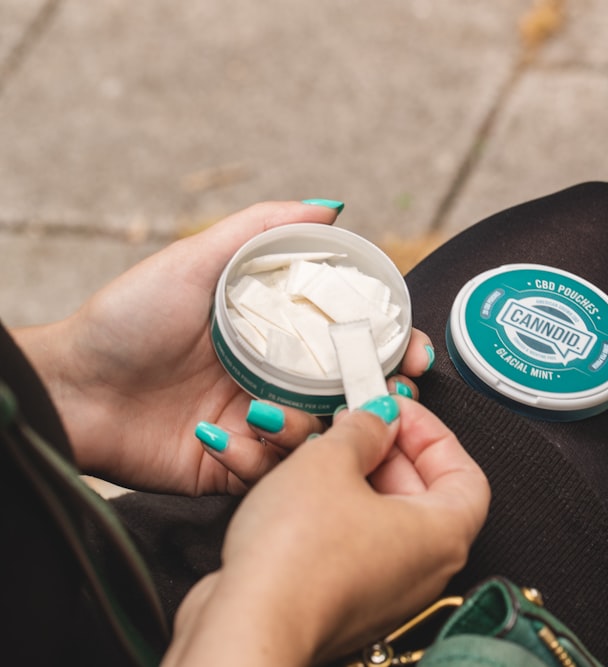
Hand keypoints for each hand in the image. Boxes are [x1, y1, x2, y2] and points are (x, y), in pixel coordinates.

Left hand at [13, 201, 434, 494]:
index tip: (415, 347)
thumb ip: (264, 229)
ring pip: (322, 435)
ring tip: (276, 415)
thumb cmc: (127, 319)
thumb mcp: (195, 259)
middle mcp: (278, 377)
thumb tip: (333, 205)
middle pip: (353, 390)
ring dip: (313, 428)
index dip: (392, 341)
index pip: (353, 336)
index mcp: (278, 331)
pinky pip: (275, 470)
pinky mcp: (238, 463)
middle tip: (393, 395)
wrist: (71, 390)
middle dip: (382, 395)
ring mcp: (262, 422)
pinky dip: (259, 456)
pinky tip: (222, 436)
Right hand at [163, 396, 490, 666]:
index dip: (431, 433)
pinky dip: (337, 509)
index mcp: (444, 535)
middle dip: (389, 450)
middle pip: (424, 493)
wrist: (248, 626)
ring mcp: (387, 590)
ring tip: (323, 449)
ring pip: (384, 517)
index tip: (396, 409)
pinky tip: (303, 488)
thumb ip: (362, 430)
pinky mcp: (348, 601)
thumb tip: (376, 418)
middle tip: (356, 422)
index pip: (464, 472)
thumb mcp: (329, 460)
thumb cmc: (297, 558)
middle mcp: (424, 569)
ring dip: (357, 476)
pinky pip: (355, 543)